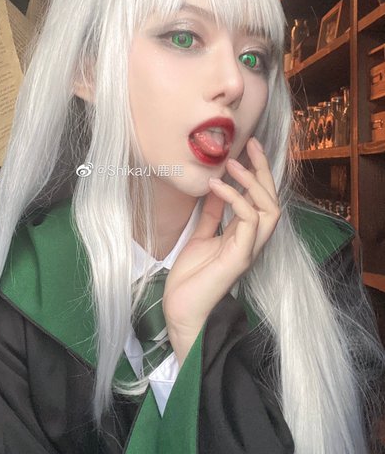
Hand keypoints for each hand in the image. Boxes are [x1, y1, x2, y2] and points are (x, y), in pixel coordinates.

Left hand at [163, 137, 280, 365]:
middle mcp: (252, 240)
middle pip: (271, 199)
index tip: (246, 147)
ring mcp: (249, 249)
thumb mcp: (201, 236)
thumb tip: (214, 188)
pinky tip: (216, 187)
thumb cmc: (191, 277)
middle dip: (263, 170)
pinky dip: (235, 200)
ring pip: (269, 209)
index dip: (257, 172)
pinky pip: (249, 222)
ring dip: (252, 183)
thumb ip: (212, 215)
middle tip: (251, 144)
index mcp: (244, 234)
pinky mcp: (240, 258)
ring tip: (232, 164)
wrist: (182, 309)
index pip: (260, 198)